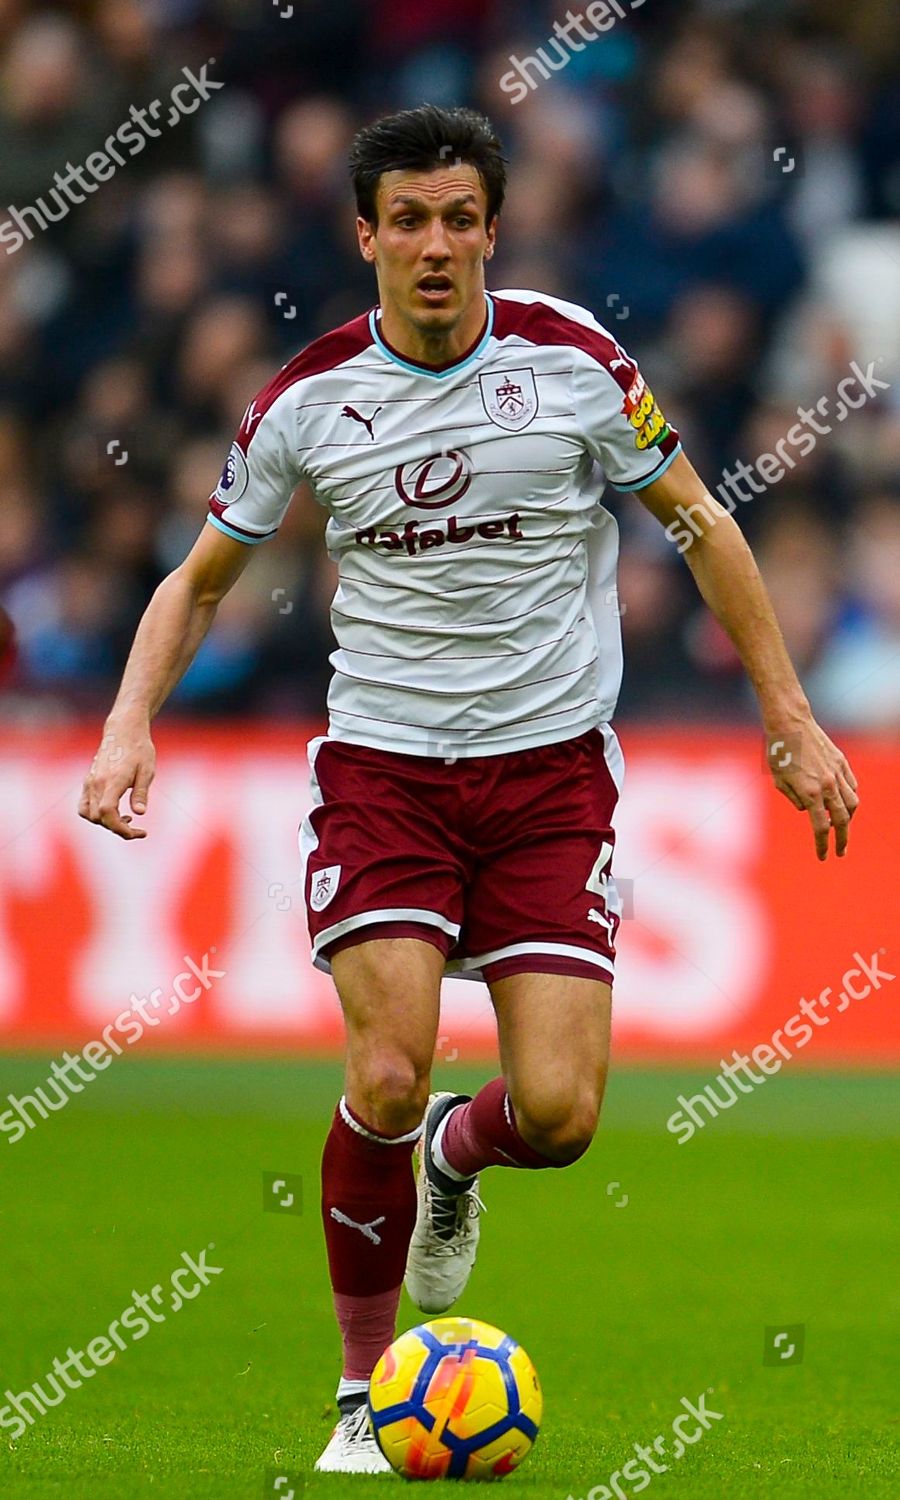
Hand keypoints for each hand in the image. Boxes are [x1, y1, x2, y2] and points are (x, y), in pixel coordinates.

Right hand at [79, 720, 155, 839]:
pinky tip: (112, 812)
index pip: (107, 812)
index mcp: (113, 780)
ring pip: (88, 814)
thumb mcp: (147, 770)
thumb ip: (141, 793)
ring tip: (125, 820)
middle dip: (117, 828)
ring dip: (105, 823)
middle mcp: (97, 783)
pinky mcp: (88, 781)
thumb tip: (140, 813)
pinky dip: (94, 815)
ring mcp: (90, 782)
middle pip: (98, 817)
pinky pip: (84, 805)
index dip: (120, 828)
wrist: (123, 730)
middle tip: (138, 829)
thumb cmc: (139, 749)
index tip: (136, 832)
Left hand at [766, 718, 858, 859]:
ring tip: (842, 826)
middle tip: (841, 852)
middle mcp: (827, 785)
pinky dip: (850, 797)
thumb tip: (808, 809)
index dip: (822, 845)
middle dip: (842, 840)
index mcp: (809, 793)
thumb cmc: (779, 752)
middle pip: (842, 820)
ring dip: (849, 819)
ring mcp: (837, 773)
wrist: (790, 724)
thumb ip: (795, 799)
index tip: (822, 857)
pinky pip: (852, 786)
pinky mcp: (842, 762)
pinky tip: (843, 802)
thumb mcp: (779, 781)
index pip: (821, 828)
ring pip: (852, 803)